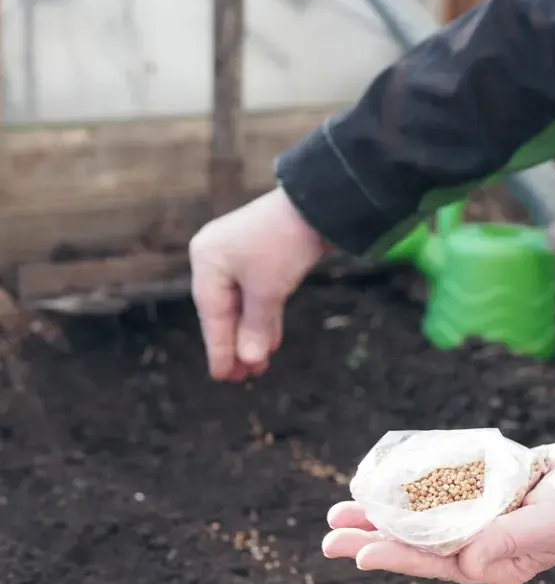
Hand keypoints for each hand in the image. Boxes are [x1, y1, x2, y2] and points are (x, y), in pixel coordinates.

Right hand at [189, 187, 328, 380]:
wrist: (317, 205)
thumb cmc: (285, 244)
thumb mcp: (269, 290)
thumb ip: (256, 326)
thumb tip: (249, 359)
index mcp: (208, 262)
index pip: (212, 315)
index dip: (219, 349)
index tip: (224, 377)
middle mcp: (218, 258)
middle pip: (225, 312)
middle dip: (238, 345)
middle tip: (244, 378)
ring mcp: (240, 257)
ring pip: (244, 305)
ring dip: (253, 335)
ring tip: (259, 366)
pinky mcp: (263, 258)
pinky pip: (259, 295)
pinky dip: (264, 318)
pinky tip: (269, 343)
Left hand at [322, 438, 554, 583]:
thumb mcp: (551, 527)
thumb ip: (509, 543)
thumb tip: (466, 559)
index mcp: (495, 564)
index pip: (436, 564)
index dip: (397, 559)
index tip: (360, 553)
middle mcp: (483, 544)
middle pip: (418, 544)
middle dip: (375, 538)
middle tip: (331, 533)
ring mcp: (482, 517)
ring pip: (423, 518)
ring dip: (385, 513)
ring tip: (346, 508)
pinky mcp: (484, 491)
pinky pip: (441, 492)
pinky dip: (414, 488)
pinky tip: (389, 482)